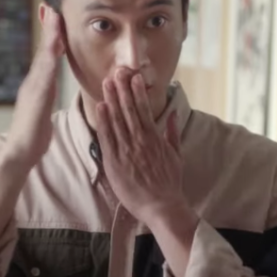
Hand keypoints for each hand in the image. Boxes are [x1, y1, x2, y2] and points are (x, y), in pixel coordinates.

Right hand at [1, 8, 66, 166]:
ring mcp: (33, 88)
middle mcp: (34, 82)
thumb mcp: (43, 111)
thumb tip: (49, 88)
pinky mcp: (36, 97)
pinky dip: (49, 57)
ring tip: (53, 15)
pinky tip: (55, 45)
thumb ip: (46, 97)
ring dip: (49, 35)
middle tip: (49, 5)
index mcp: (39, 84)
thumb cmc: (33, 136)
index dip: (50, 35)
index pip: (47, 55)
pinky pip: (44, 73)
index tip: (53, 14)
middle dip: (47, 27)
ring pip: (44, 56)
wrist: (20, 152)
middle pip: (43, 49)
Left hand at [96, 68, 189, 223]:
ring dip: (111, 99)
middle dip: (122, 89)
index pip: (144, 109)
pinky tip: (100, 107)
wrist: (161, 205)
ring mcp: (126, 150)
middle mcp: (140, 140)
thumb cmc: (169, 183)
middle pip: (129, 109)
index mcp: (154, 137)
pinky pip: (107, 137)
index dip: (137, 91)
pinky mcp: (114, 161)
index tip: (133, 76)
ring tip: (107, 83)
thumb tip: (173, 113)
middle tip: (116, 72)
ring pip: (117, 119)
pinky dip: (103, 121)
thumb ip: (172, 132)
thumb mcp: (176, 154)